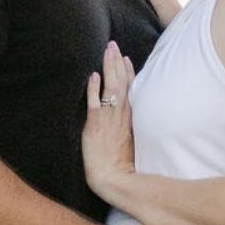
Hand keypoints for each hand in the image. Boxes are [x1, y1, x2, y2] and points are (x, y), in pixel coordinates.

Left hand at [83, 42, 135, 200]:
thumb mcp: (131, 144)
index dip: (128, 73)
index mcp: (129, 119)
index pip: (130, 90)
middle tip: (113, 44)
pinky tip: (93, 76)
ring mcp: (108, 120)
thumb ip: (130, 128)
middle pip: (121, 84)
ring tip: (107, 51)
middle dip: (116, 63)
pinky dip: (94, 90)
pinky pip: (95, 105)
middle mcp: (120, 116)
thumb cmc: (122, 166)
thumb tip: (129, 117)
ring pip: (111, 89)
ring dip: (108, 68)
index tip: (125, 57)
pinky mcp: (95, 127)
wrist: (113, 181)